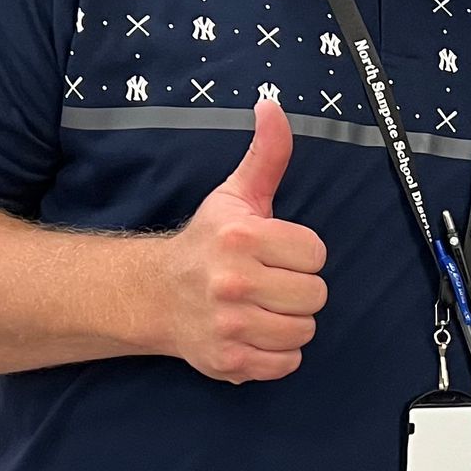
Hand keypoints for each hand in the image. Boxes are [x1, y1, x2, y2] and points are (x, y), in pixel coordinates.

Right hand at [157, 101, 326, 381]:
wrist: (154, 295)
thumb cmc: (206, 243)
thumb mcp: (235, 195)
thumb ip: (266, 155)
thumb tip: (273, 106)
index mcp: (241, 238)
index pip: (316, 254)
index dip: (301, 254)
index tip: (277, 253)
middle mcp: (232, 283)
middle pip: (315, 295)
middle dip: (298, 289)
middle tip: (270, 282)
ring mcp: (229, 326)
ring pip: (303, 331)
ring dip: (290, 322)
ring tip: (264, 307)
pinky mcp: (228, 361)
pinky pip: (286, 363)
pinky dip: (278, 354)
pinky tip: (256, 332)